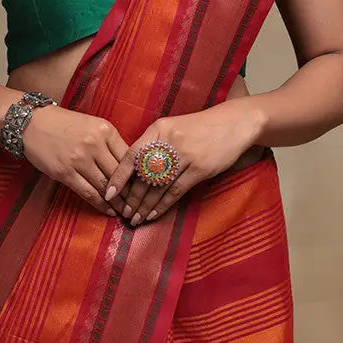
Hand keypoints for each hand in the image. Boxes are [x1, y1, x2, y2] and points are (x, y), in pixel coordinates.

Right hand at [20, 105, 128, 216]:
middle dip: (130, 192)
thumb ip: (110, 142)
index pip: (129, 157)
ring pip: (105, 186)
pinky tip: (108, 210)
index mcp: (105, 130)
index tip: (143, 187)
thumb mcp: (92, 125)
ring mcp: (79, 159)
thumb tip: (128, 166)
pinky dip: (100, 204)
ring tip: (125, 211)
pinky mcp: (65, 172)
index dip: (138, 175)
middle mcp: (95, 144)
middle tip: (138, 204)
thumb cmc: (63, 124)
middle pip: (119, 174)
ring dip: (117, 202)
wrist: (32, 123)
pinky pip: (88, 192)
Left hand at [104, 103, 260, 224]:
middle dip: (131, 198)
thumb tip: (132, 170)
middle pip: (143, 175)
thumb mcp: (172, 128)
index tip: (109, 193)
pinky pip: (175, 191)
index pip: (131, 156)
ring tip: (135, 218)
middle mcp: (168, 142)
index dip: (118, 177)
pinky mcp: (199, 168)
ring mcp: (184, 155)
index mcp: (157, 130)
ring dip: (144, 205)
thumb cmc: (199, 128)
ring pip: (157, 186)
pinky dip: (162, 205)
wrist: (233, 124)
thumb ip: (153, 145)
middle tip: (123, 212)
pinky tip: (153, 214)